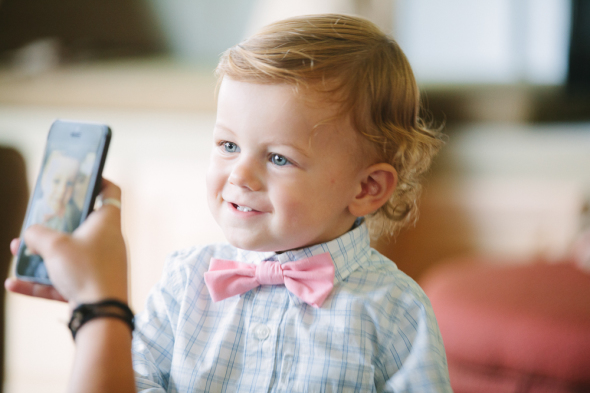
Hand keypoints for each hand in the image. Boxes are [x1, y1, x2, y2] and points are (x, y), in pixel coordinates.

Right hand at [5, 179, 127, 305]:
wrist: (102, 313)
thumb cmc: (87, 271)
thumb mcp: (55, 246)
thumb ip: (37, 234)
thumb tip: (29, 234)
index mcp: (107, 223)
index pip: (110, 192)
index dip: (98, 181)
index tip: (82, 177)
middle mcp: (107, 242)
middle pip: (80, 225)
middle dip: (54, 224)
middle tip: (36, 221)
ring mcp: (99, 265)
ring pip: (68, 255)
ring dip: (42, 254)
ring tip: (18, 251)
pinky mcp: (90, 287)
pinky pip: (62, 281)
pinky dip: (40, 282)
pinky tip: (14, 284)